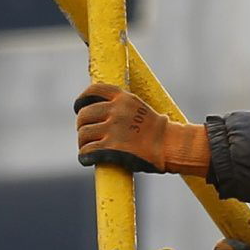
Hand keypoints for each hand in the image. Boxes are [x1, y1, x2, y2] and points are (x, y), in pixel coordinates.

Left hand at [73, 83, 207, 177]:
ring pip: (84, 133)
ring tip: (88, 147)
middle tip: (86, 134)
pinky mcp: (112, 148)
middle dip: (82, 125)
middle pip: (84, 114)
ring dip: (83, 142)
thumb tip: (101, 115)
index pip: (94, 91)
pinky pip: (88, 151)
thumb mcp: (139, 108)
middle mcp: (116, 111)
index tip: (79, 107)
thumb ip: (120, 107)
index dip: (82, 100)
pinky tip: (86, 159)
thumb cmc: (157, 131)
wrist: (170, 145)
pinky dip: (84, 156)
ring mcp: (113, 129)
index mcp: (123, 98)